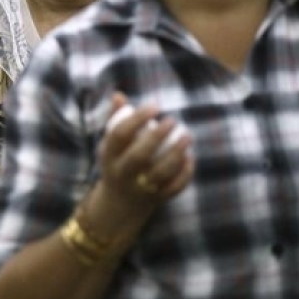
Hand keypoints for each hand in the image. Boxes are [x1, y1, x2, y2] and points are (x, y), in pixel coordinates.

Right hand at [98, 94, 193, 211]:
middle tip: (172, 120)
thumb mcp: (111, 145)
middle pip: (138, 156)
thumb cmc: (117, 163)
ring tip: (187, 135)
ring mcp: (140, 189)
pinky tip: (189, 157)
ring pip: (160, 173)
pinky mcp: (157, 199)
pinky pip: (174, 187)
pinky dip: (184, 173)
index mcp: (109, 156)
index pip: (119, 135)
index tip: (154, 106)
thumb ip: (115, 119)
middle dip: (157, 137)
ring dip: (176, 153)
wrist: (120, 203)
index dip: (137, 119)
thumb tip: (118, 94)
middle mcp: (123, 174)